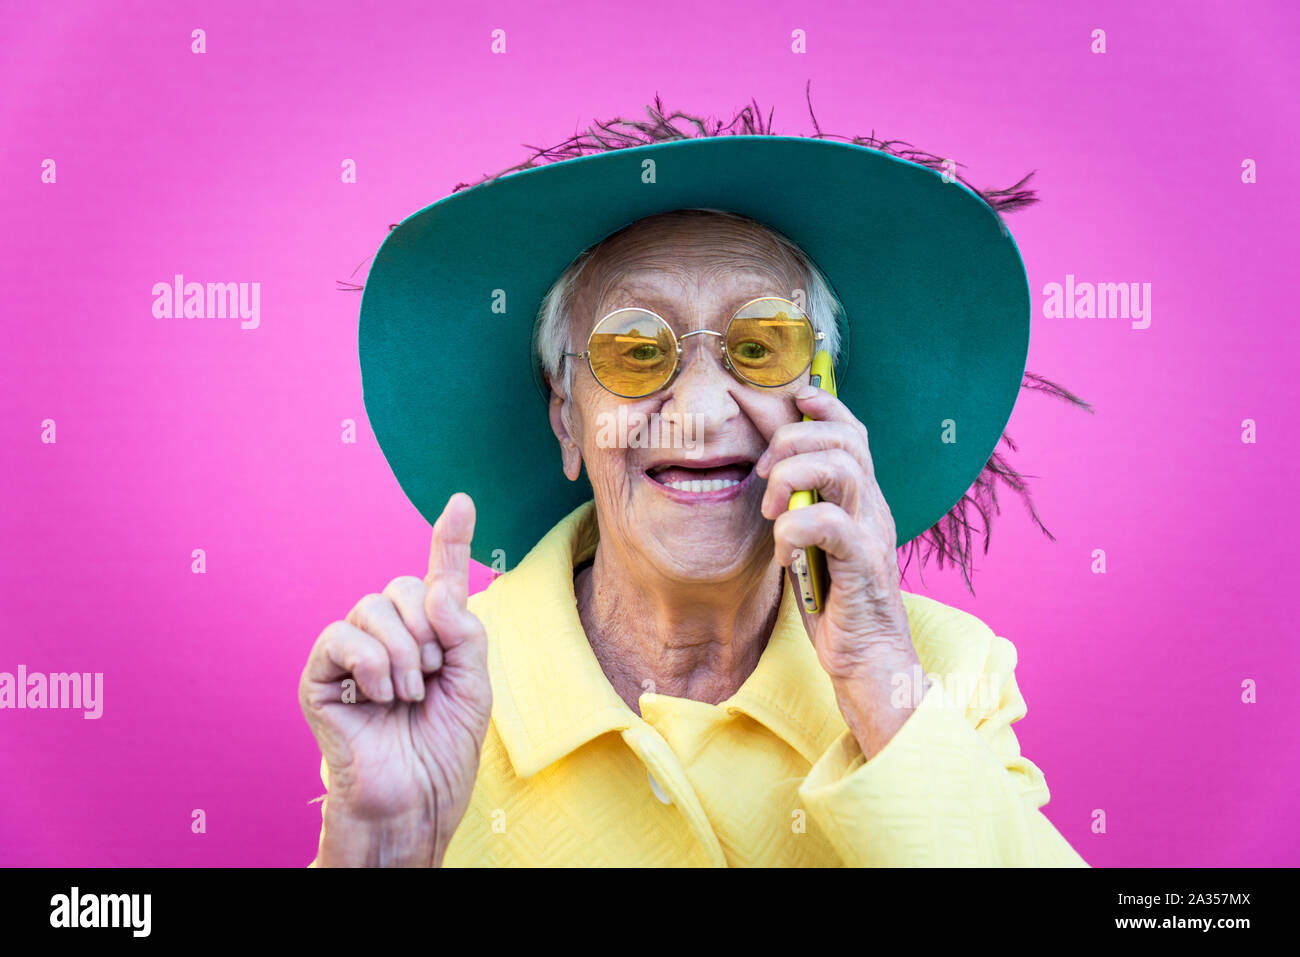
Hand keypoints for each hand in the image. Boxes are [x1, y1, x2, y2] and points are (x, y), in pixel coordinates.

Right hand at [299, 492, 491, 865]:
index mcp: (429, 635)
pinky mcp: (320, 676)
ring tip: (408, 696)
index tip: (462, 501)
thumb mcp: (474, 684)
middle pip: (404, 587)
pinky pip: (341, 637)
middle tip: (431, 679)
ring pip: (373, 607)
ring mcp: (350, 653)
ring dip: (404, 655)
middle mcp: (387, 635)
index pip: (438, 576)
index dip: (449, 539)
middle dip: (429, 632)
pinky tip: (380, 698)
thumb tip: (435, 588)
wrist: (414, 802)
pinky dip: (371, 665)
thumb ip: (463, 630)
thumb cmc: (442, 748)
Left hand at [755, 387, 923, 754]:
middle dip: (792, 443)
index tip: (790, 401)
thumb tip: (767, 474)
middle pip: (843, 438)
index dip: (822, 406)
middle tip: (765, 478)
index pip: (852, 431)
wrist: (868, 662)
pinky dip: (795, 528)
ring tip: (773, 511)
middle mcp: (873, 508)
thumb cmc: (836, 604)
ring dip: (792, 478)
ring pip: (840, 468)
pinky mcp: (863, 564)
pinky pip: (829, 522)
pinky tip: (785, 553)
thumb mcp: (812, 544)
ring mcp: (871, 534)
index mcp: (862, 499)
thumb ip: (800, 507)